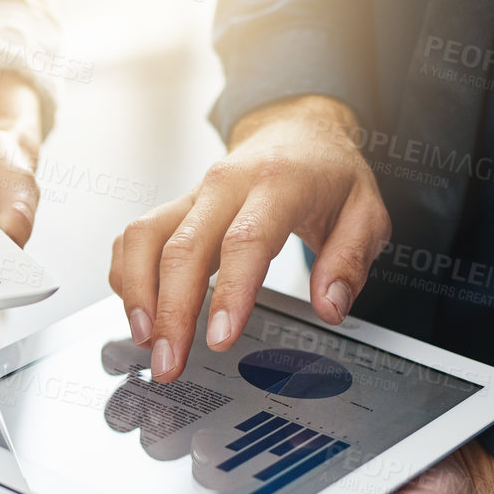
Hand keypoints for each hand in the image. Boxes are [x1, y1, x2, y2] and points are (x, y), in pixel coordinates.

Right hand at [109, 94, 389, 381]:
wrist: (294, 131)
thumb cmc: (326, 174)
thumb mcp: (366, 212)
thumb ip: (350, 261)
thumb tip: (330, 307)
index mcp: (277, 184)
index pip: (245, 241)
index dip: (229, 293)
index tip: (220, 338)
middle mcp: (224, 185)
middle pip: (183, 248)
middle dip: (170, 313)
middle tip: (170, 362)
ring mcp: (191, 195)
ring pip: (145, 238)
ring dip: (137, 294)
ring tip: (146, 341)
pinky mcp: (172, 208)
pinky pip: (134, 238)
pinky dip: (127, 275)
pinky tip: (139, 311)